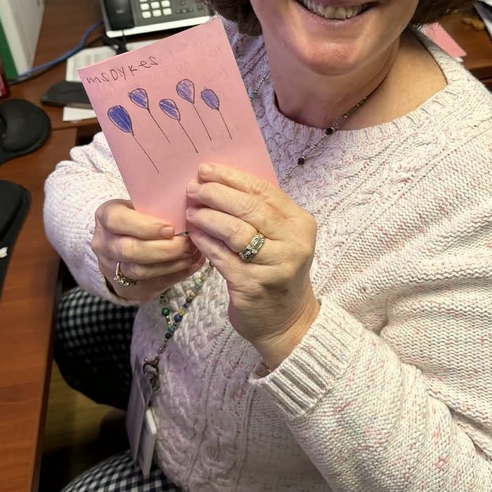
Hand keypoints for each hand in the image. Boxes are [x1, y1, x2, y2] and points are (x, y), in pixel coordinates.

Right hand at [92, 199, 204, 300]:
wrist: (124, 244)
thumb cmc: (140, 218)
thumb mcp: (142, 205)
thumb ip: (159, 207)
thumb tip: (191, 210)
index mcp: (106, 216)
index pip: (117, 220)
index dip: (145, 226)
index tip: (170, 229)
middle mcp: (104, 243)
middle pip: (129, 250)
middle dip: (164, 249)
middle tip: (187, 243)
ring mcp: (112, 267)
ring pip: (139, 270)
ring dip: (171, 263)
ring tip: (192, 253)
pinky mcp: (127, 286)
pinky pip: (152, 283)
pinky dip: (176, 273)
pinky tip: (191, 263)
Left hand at [185, 164, 319, 367]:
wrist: (286, 321)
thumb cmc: (277, 272)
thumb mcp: (281, 238)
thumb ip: (260, 213)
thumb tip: (219, 183)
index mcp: (300, 224)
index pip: (264, 191)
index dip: (232, 178)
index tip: (207, 170)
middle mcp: (293, 243)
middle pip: (249, 209)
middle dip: (217, 194)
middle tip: (194, 188)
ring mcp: (274, 266)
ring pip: (235, 231)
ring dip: (208, 217)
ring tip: (191, 211)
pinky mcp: (252, 285)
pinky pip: (222, 257)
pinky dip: (205, 242)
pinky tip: (193, 234)